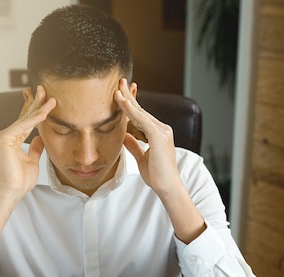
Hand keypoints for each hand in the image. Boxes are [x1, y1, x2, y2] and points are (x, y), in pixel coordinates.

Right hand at [0, 85, 55, 198]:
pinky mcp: (4, 138)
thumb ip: (35, 148)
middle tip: (43, 87)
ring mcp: (3, 135)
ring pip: (25, 118)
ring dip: (39, 107)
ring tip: (50, 97)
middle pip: (25, 115)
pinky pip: (23, 126)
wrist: (12, 191)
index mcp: (13, 139)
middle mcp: (6, 134)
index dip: (35, 109)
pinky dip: (35, 119)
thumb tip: (40, 138)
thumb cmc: (20, 180)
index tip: (44, 98)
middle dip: (35, 101)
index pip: (26, 120)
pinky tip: (45, 111)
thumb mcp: (32, 160)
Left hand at [114, 78, 180, 195]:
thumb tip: (125, 136)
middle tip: (119, 81)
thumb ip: (134, 145)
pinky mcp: (159, 136)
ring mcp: (161, 131)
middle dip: (129, 95)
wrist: (167, 187)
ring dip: (127, 100)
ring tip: (116, 89)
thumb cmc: (156, 175)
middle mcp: (161, 128)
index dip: (130, 104)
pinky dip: (131, 110)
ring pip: (140, 112)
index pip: (141, 115)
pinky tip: (122, 102)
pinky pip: (142, 120)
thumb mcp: (141, 158)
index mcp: (157, 133)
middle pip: (141, 109)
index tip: (120, 93)